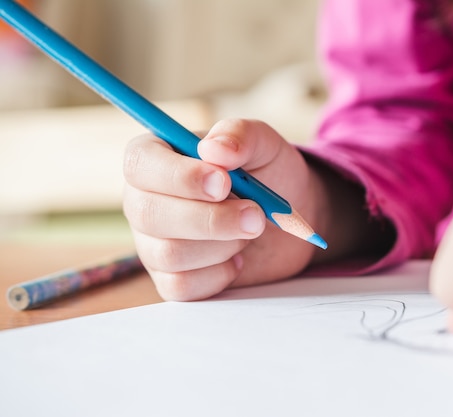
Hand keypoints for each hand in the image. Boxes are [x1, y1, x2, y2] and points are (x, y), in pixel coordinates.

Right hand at [123, 119, 322, 300]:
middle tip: (256, 215)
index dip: (180, 177)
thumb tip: (214, 148)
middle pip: (149, 214)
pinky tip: (238, 258)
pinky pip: (182, 286)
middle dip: (211, 218)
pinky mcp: (170, 279)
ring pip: (169, 253)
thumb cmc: (267, 174)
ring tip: (249, 231)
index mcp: (156, 157)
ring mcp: (152, 243)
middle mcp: (144, 200)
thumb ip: (240, 135)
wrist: (286, 219)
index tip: (225, 183)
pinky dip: (220, 274)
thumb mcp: (263, 144)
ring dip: (222, 245)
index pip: (140, 164)